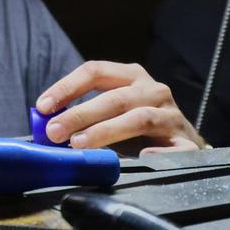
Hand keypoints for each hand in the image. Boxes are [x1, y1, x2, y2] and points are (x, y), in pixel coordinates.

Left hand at [36, 61, 203, 153]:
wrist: (183, 142)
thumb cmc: (138, 126)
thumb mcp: (112, 112)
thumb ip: (84, 116)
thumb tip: (44, 127)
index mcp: (131, 76)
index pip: (95, 71)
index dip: (66, 87)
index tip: (42, 106)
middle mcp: (153, 90)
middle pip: (115, 98)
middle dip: (81, 114)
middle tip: (54, 131)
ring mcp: (171, 115)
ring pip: (139, 118)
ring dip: (106, 131)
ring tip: (80, 145)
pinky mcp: (186, 142)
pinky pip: (173, 148)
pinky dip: (156, 153)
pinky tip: (140, 158)